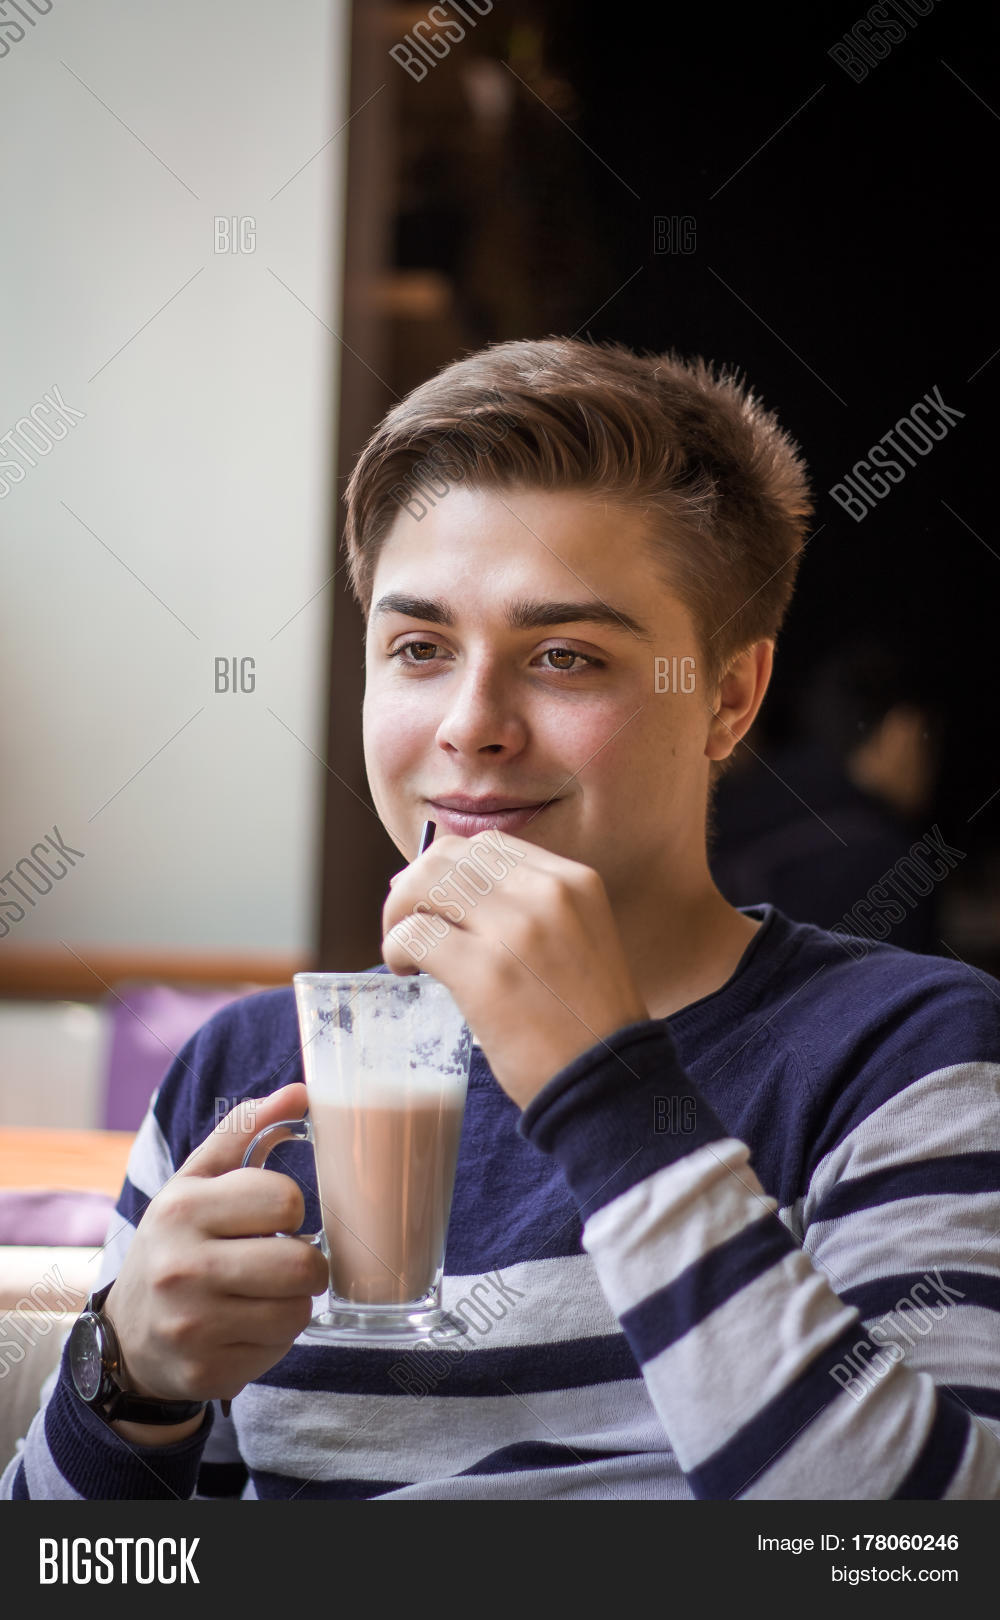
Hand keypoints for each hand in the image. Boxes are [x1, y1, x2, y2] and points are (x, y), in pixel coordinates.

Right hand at [102, 1084, 329, 1410]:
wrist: (127, 1335)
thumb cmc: (177, 1243)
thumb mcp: (195, 1182)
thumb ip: (245, 1130)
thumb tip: (302, 1091)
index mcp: (182, 1209)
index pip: (284, 1200)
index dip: (289, 1209)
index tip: (270, 1218)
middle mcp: (181, 1268)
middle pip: (302, 1264)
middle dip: (305, 1262)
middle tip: (283, 1260)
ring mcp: (192, 1327)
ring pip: (298, 1310)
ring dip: (293, 1301)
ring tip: (263, 1293)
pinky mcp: (206, 1373)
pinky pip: (279, 1350)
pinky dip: (274, 1338)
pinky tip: (244, 1327)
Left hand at [382, 832, 648, 1106]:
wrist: (608, 1082)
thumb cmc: (584, 1021)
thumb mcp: (576, 939)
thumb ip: (528, 909)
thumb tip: (447, 892)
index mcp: (573, 881)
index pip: (488, 845)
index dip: (449, 866)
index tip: (434, 899)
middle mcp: (547, 893)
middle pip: (449, 856)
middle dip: (415, 885)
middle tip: (407, 924)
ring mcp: (516, 930)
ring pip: (423, 883)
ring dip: (399, 913)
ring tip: (405, 949)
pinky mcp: (485, 973)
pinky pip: (414, 934)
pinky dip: (396, 948)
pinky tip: (407, 971)